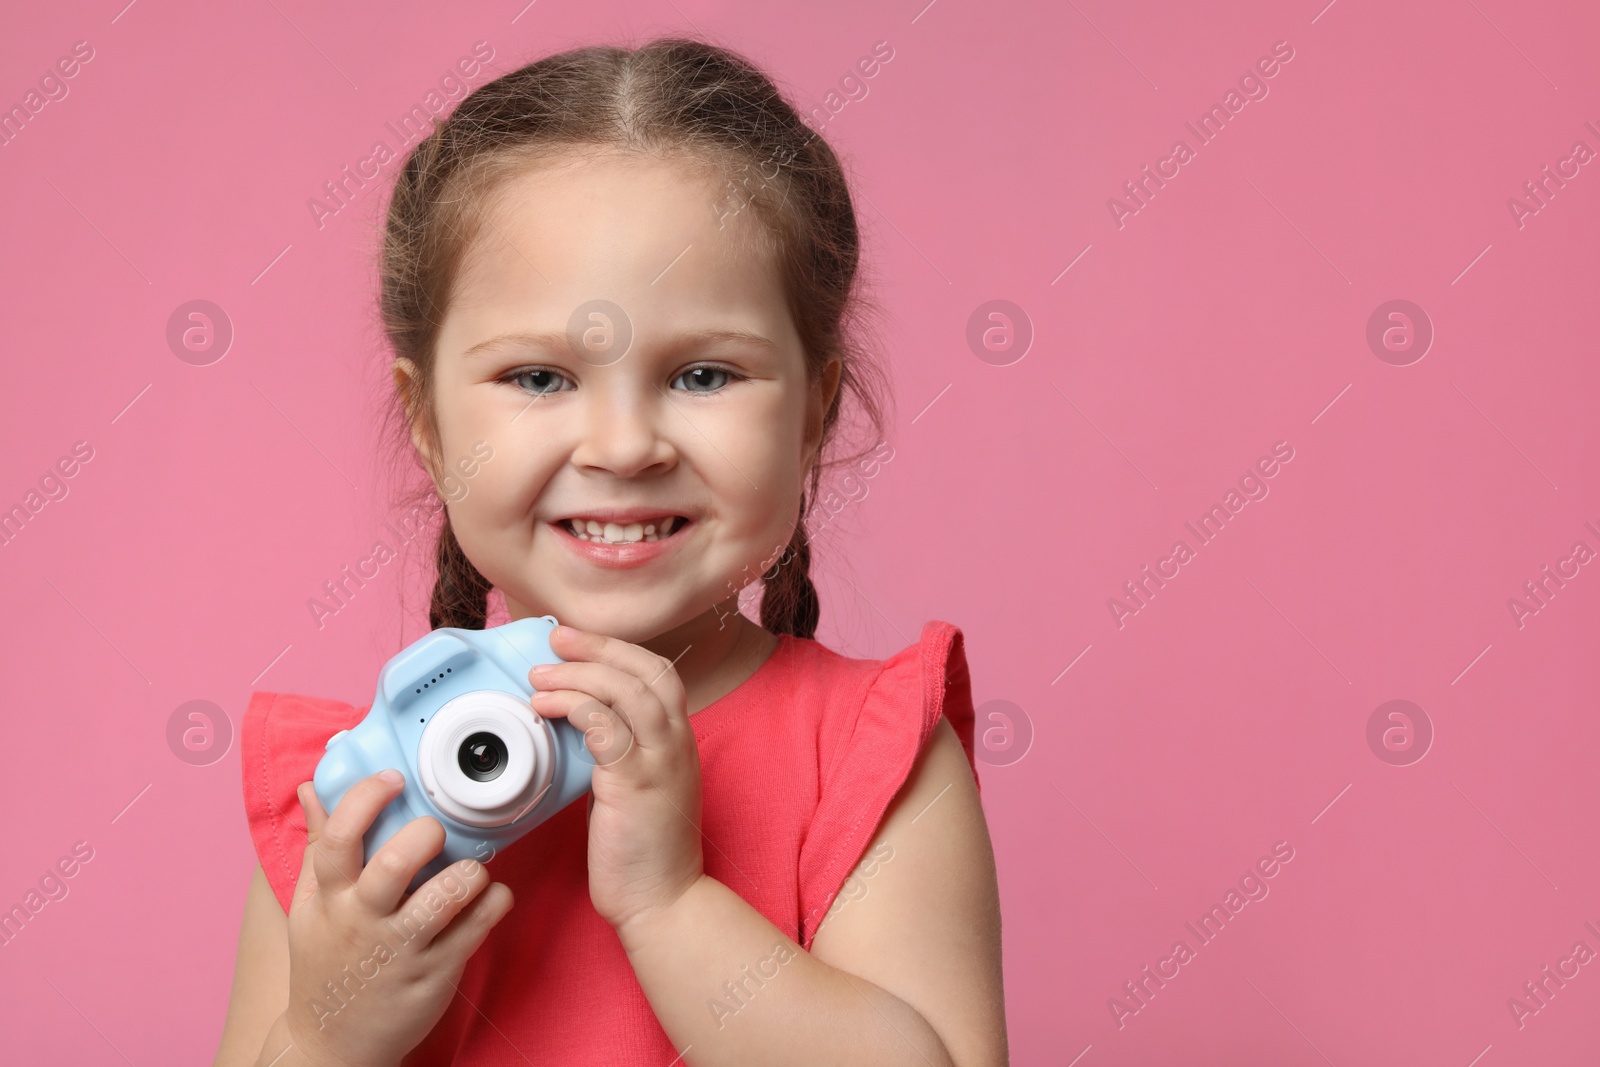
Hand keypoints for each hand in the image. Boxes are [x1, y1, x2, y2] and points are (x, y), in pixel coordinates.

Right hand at [280, 771, 513, 1066]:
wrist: (332, 1044)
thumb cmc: (327, 961)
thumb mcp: (309, 906)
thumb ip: (318, 845)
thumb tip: (313, 787)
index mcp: (329, 899)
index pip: (339, 839)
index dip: (367, 799)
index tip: (393, 778)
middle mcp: (362, 921)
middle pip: (393, 865)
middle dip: (425, 835)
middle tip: (437, 830)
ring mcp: (401, 950)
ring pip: (443, 898)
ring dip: (467, 872)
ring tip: (471, 868)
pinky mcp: (436, 973)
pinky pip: (476, 929)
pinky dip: (494, 902)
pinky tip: (492, 895)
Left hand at [527, 625, 704, 932]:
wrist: (663, 901)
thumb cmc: (643, 850)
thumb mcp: (633, 785)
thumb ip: (617, 749)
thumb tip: (578, 719)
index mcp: (676, 740)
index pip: (656, 673)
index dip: (617, 651)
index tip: (578, 642)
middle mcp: (676, 742)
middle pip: (647, 669)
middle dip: (598, 646)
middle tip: (556, 638)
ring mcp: (661, 760)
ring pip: (627, 690)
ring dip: (578, 674)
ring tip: (539, 675)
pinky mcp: (637, 782)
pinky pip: (607, 727)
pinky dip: (574, 707)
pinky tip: (545, 708)